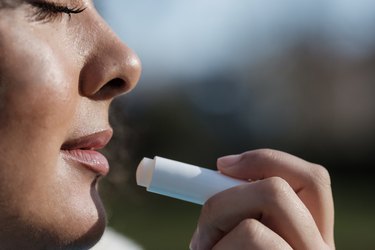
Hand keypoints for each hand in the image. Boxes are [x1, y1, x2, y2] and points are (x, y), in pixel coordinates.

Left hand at [190, 149, 334, 249]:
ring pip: (260, 212)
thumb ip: (248, 204)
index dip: (266, 161)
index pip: (312, 179)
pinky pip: (252, 235)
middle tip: (204, 222)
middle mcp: (318, 247)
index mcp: (313, 233)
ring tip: (207, 249)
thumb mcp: (238, 232)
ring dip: (216, 223)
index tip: (223, 164)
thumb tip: (226, 166)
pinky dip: (217, 246)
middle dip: (229, 196)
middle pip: (279, 188)